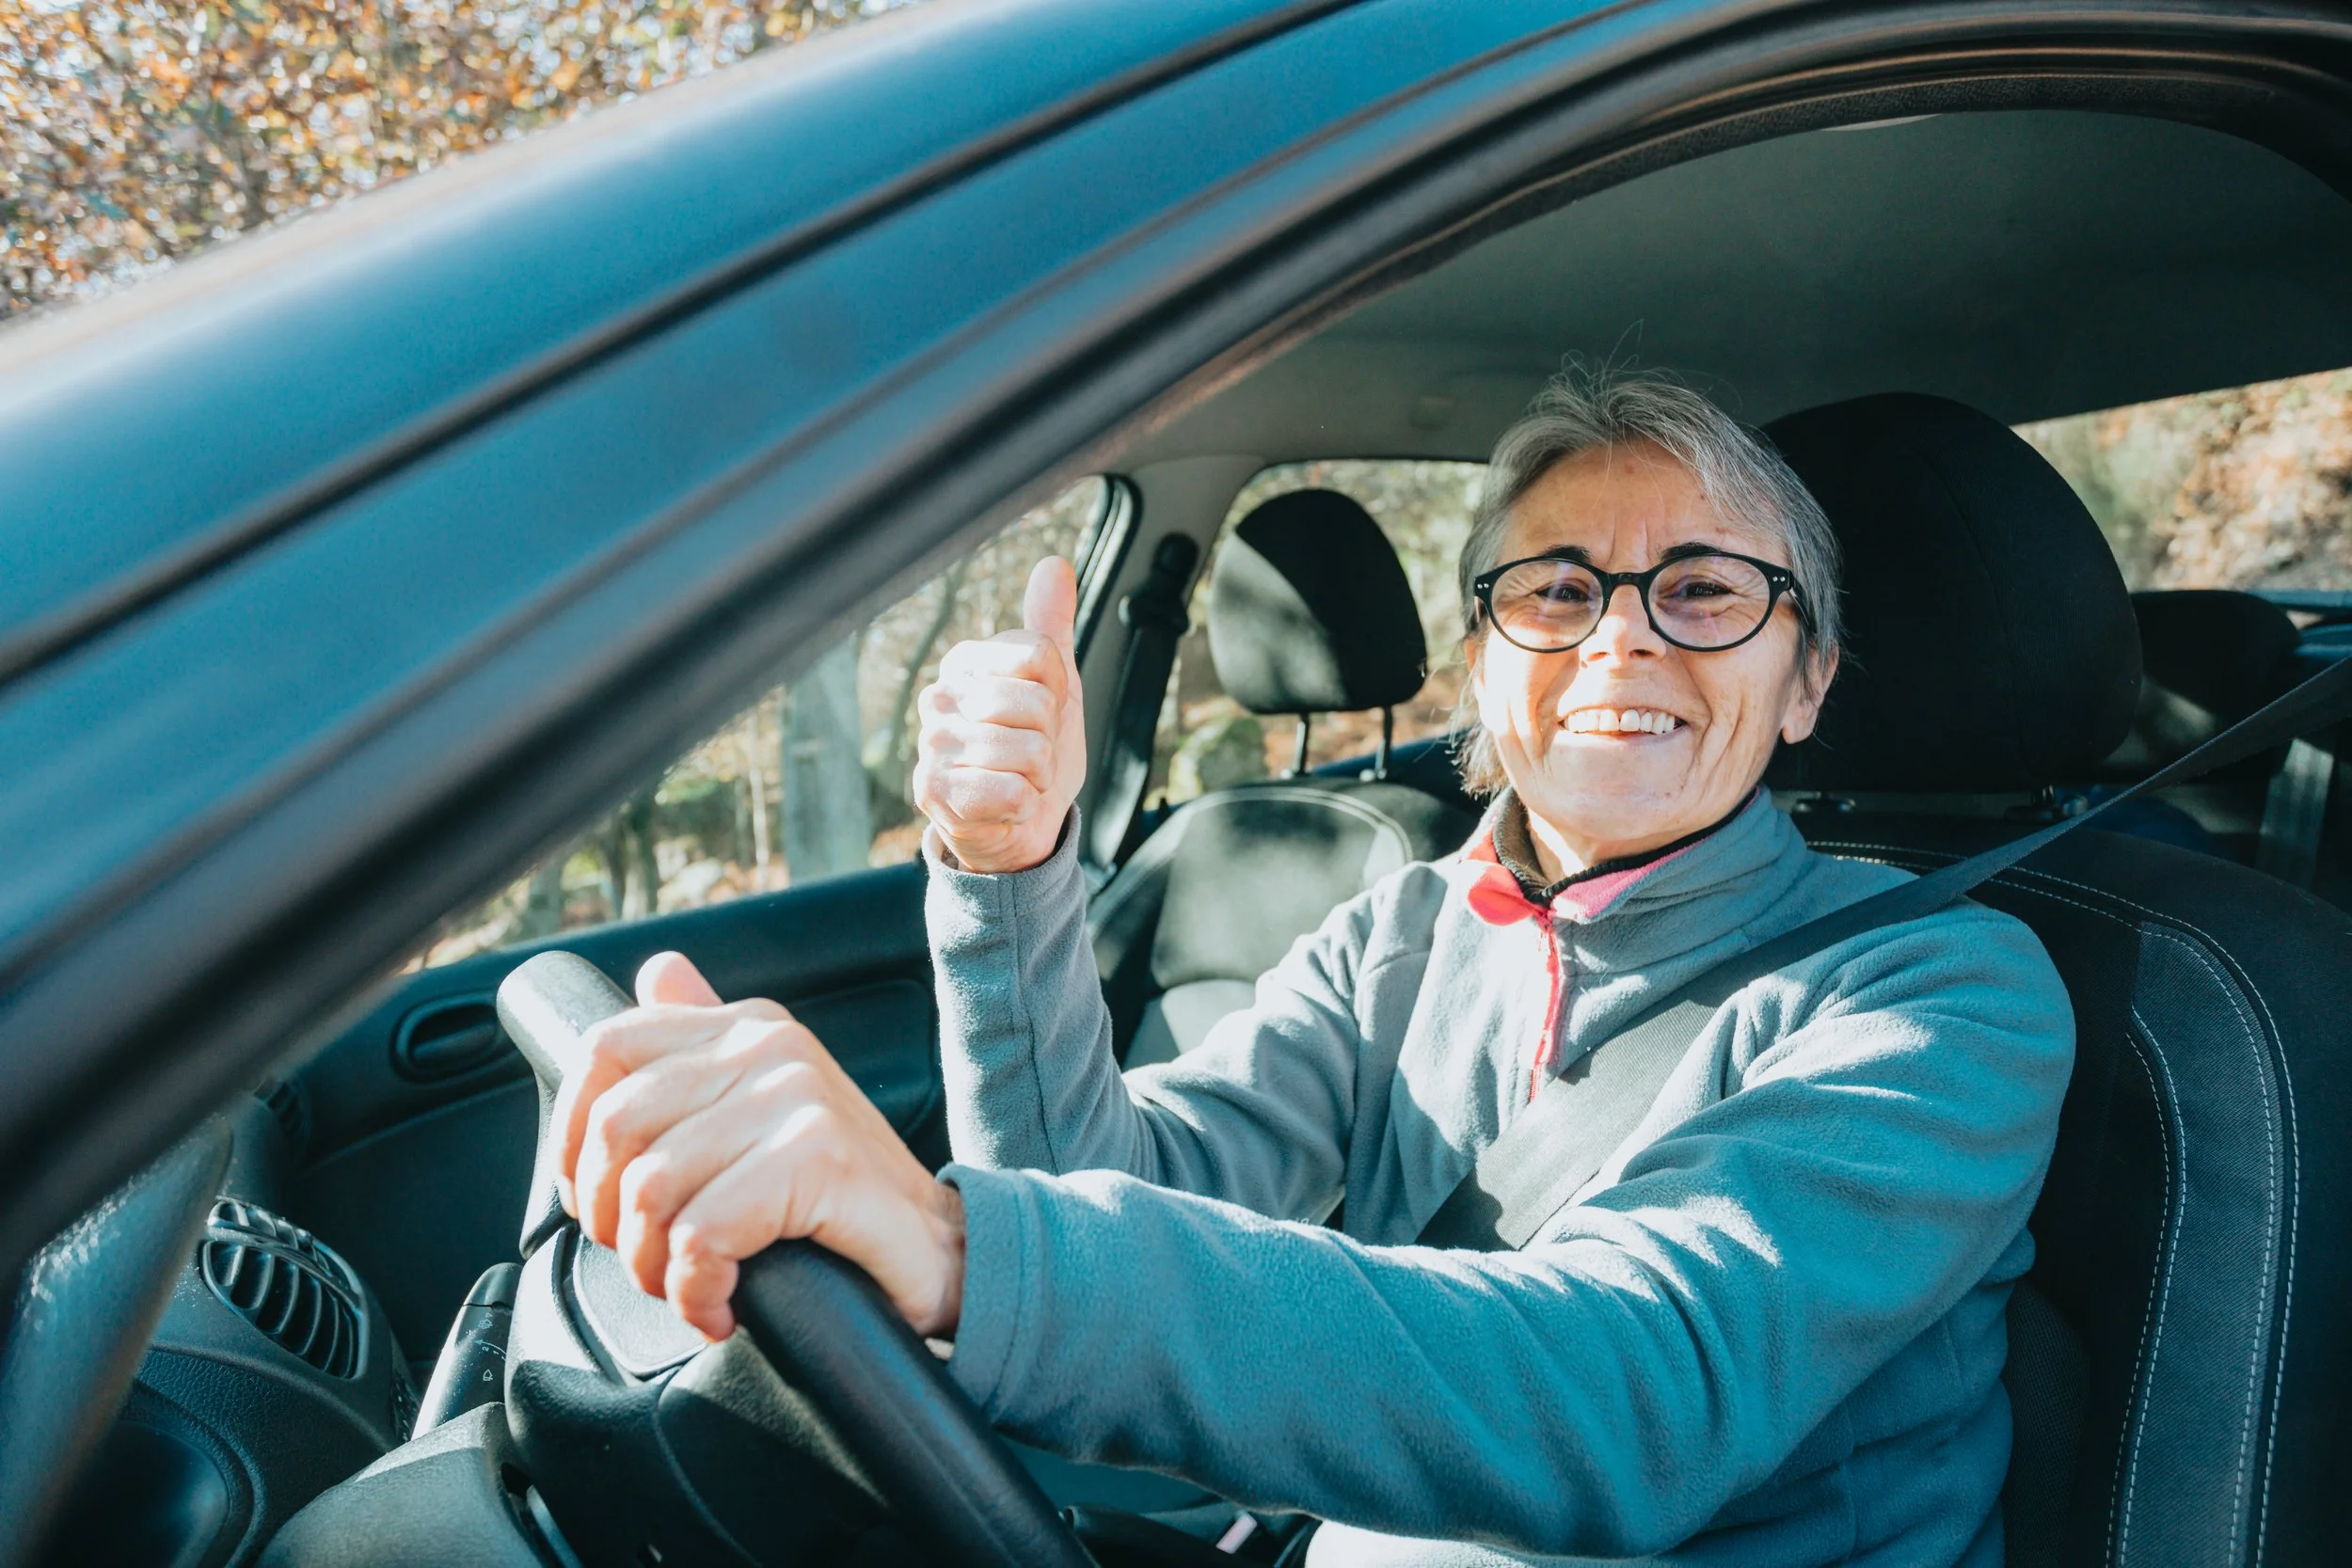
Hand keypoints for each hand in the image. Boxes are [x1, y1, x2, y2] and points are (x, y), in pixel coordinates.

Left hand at [554, 951, 964, 1341]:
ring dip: (655, 1267)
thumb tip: (658, 972)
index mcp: (748, 1029)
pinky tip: (721, 1309)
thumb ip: (708, 1045)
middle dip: (611, 1217)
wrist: (944, 1250)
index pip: (607, 1047)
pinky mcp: (818, 1158)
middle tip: (652, 1262)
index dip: (570, 1133)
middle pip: (616, 1126)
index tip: (590, 1199)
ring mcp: (797, 1097)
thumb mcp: (769, 1108)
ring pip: (653, 1188)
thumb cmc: (843, 1197)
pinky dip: (696, 1292)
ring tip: (692, 1290)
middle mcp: (770, 1048)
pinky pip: (704, 1235)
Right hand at [912, 555, 1086, 872]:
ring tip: (1018, 779)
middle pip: (1037, 706)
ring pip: (1029, 752)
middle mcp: (939, 696)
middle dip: (1050, 739)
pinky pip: (1012, 791)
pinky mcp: (931, 791)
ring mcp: (931, 744)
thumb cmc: (1034, 747)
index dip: (1058, 693)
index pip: (1041, 656)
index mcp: (966, 661)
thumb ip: (1051, 625)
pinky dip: (1024, 805)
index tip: (1044, 712)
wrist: (1023, 821)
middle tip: (1030, 754)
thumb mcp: (1054, 684)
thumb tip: (1053, 564)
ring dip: (1039, 776)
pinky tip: (1006, 805)